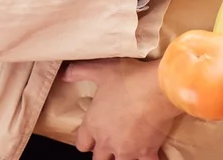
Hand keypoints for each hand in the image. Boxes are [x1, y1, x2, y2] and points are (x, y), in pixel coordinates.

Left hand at [63, 58, 179, 159]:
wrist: (157, 89)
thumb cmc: (129, 79)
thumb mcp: (101, 70)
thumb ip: (80, 72)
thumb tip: (64, 74)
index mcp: (93, 125)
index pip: (81, 143)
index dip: (86, 141)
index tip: (92, 137)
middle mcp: (107, 141)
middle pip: (99, 159)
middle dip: (104, 154)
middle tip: (112, 144)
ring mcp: (127, 150)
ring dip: (123, 158)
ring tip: (130, 150)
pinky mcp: (147, 152)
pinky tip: (153, 154)